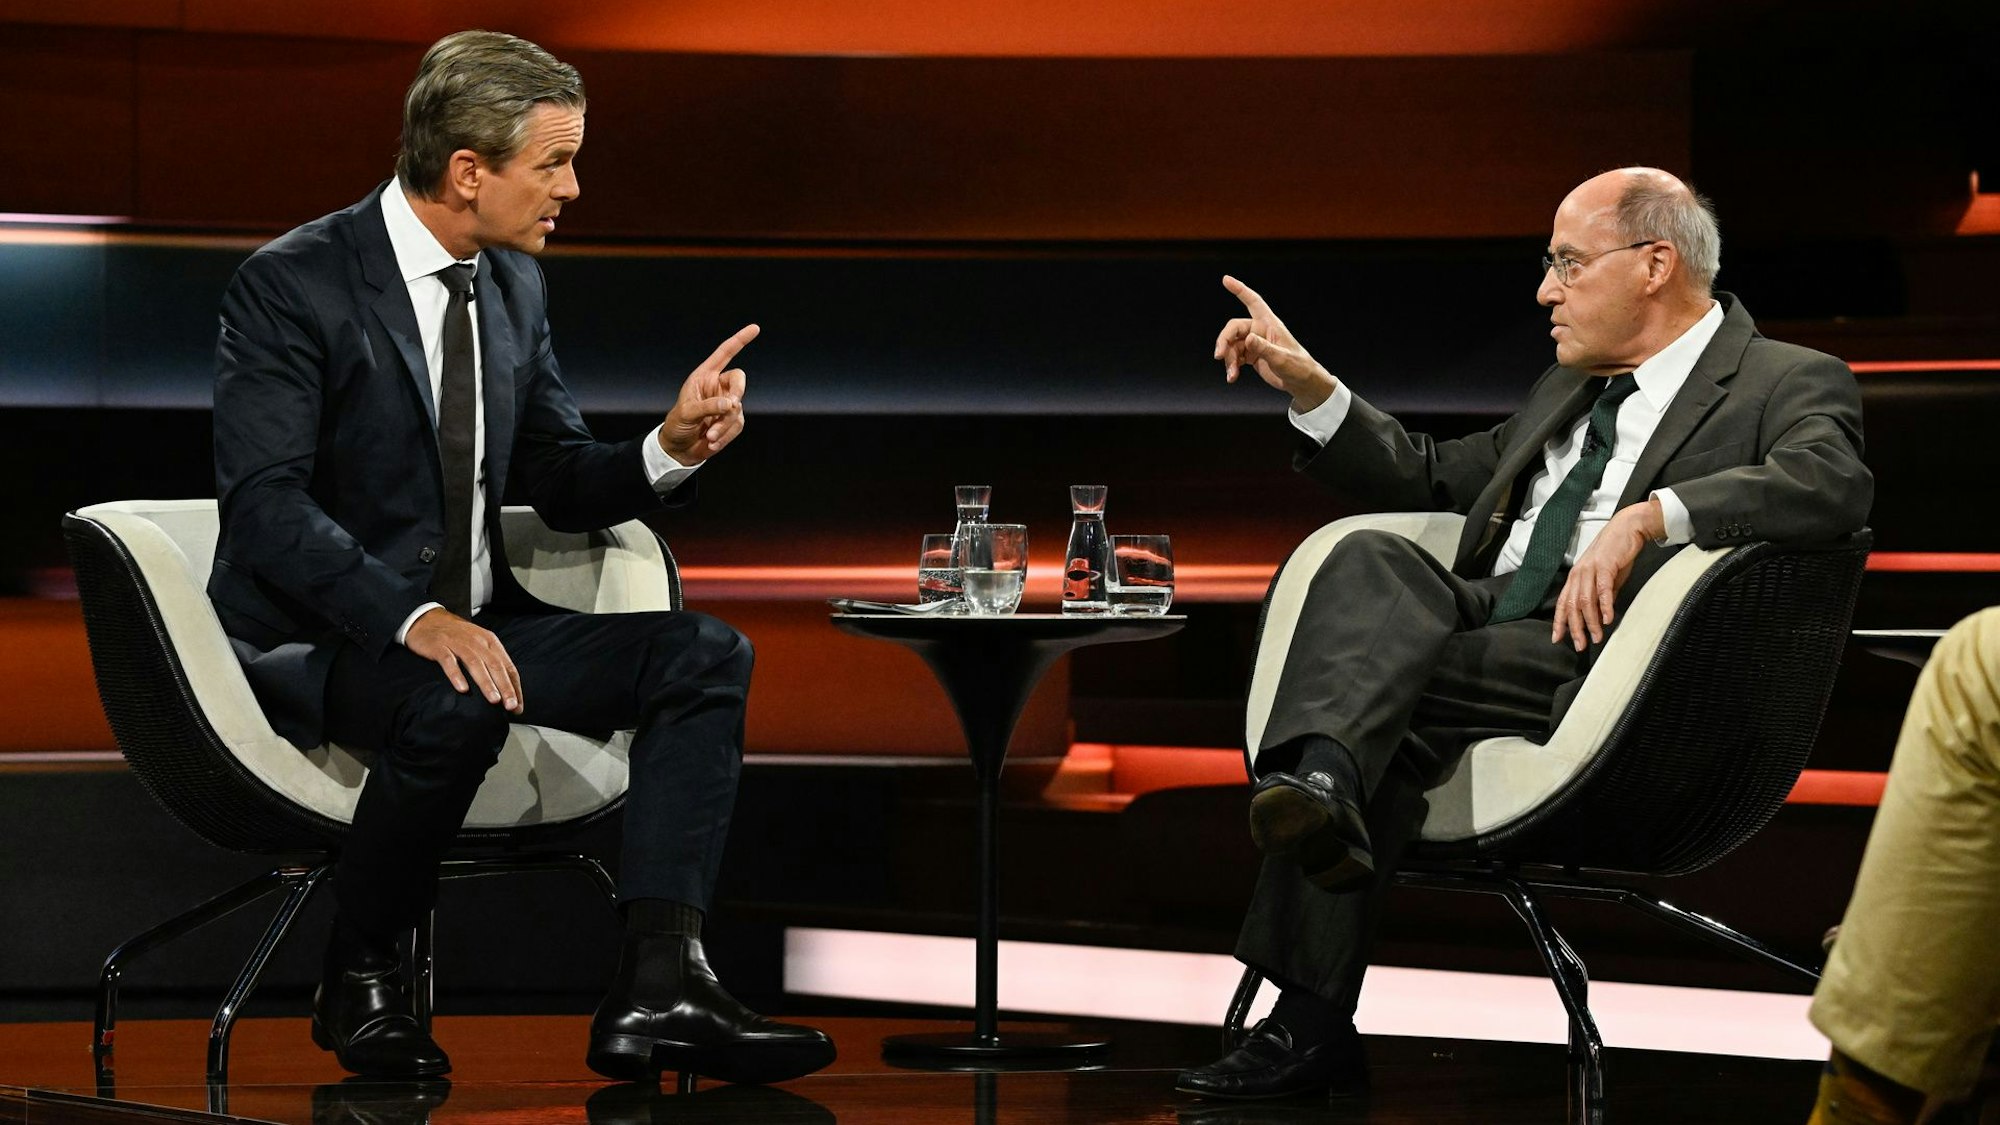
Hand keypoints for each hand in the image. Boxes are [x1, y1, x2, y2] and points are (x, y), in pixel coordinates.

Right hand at [404, 608, 522, 712]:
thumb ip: (491, 663)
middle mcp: (477, 641)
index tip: (518, 706)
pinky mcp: (439, 646)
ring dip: (486, 683)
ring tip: (494, 700)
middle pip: (495, 665)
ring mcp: (458, 643)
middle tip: (511, 706)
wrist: (427, 620)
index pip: (507, 666)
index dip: (514, 686)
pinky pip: (449, 661)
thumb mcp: (478, 644)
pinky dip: (457, 675)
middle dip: (505, 687)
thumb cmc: (456, 637)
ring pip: (475, 664)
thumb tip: (505, 690)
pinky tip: (462, 689)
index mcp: (490, 641)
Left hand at [659, 324, 756, 464]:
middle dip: (737, 393)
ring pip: (737, 408)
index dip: (740, 340)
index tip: (755, 328)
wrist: (679, 449)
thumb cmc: (677, 425)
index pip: (725, 353)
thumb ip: (708, 406)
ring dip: (724, 425)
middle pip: (739, 380)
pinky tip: (712, 443)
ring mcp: (726, 405)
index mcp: (704, 376)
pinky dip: (725, 436)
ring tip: (709, 437)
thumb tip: (732, 404)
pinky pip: (737, 426)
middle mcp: (718, 387)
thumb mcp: (687, 413)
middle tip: (730, 406)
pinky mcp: (731, 422)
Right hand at [1214, 276, 1336, 411]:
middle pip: (1234, 328)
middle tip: (1219, 355)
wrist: (1301, 382)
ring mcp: (1254, 343)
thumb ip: (1264, 348)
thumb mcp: (1281, 358)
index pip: (1253, 302)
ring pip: (1232, 345)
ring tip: (1231, 375)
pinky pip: (1235, 357)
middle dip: (1224, 341)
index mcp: (1270, 324)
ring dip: (1228, 359)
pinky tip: (1232, 377)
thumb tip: (1248, 339)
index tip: (1226, 280)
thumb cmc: (1298, 367)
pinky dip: (1231, 366)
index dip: (1240, 290)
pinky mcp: (1251, 355)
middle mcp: (1260, 330)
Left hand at [1551, 498, 1664, 651]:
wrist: (1627, 529)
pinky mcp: (1605, 566)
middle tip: (1580, 645)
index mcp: (1575, 577)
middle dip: (1575, 628)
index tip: (1557, 639)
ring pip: (1585, 601)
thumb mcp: (1606, 579)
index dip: (1559, 622)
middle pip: (1572, 606)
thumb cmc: (1616, 555)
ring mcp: (1590, 569)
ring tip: (1596, 637)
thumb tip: (1600, 618)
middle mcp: (1578, 574)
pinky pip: (1603, 589)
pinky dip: (1605, 605)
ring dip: (1591, 622)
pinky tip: (1608, 619)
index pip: (1563, 603)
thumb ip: (1601, 598)